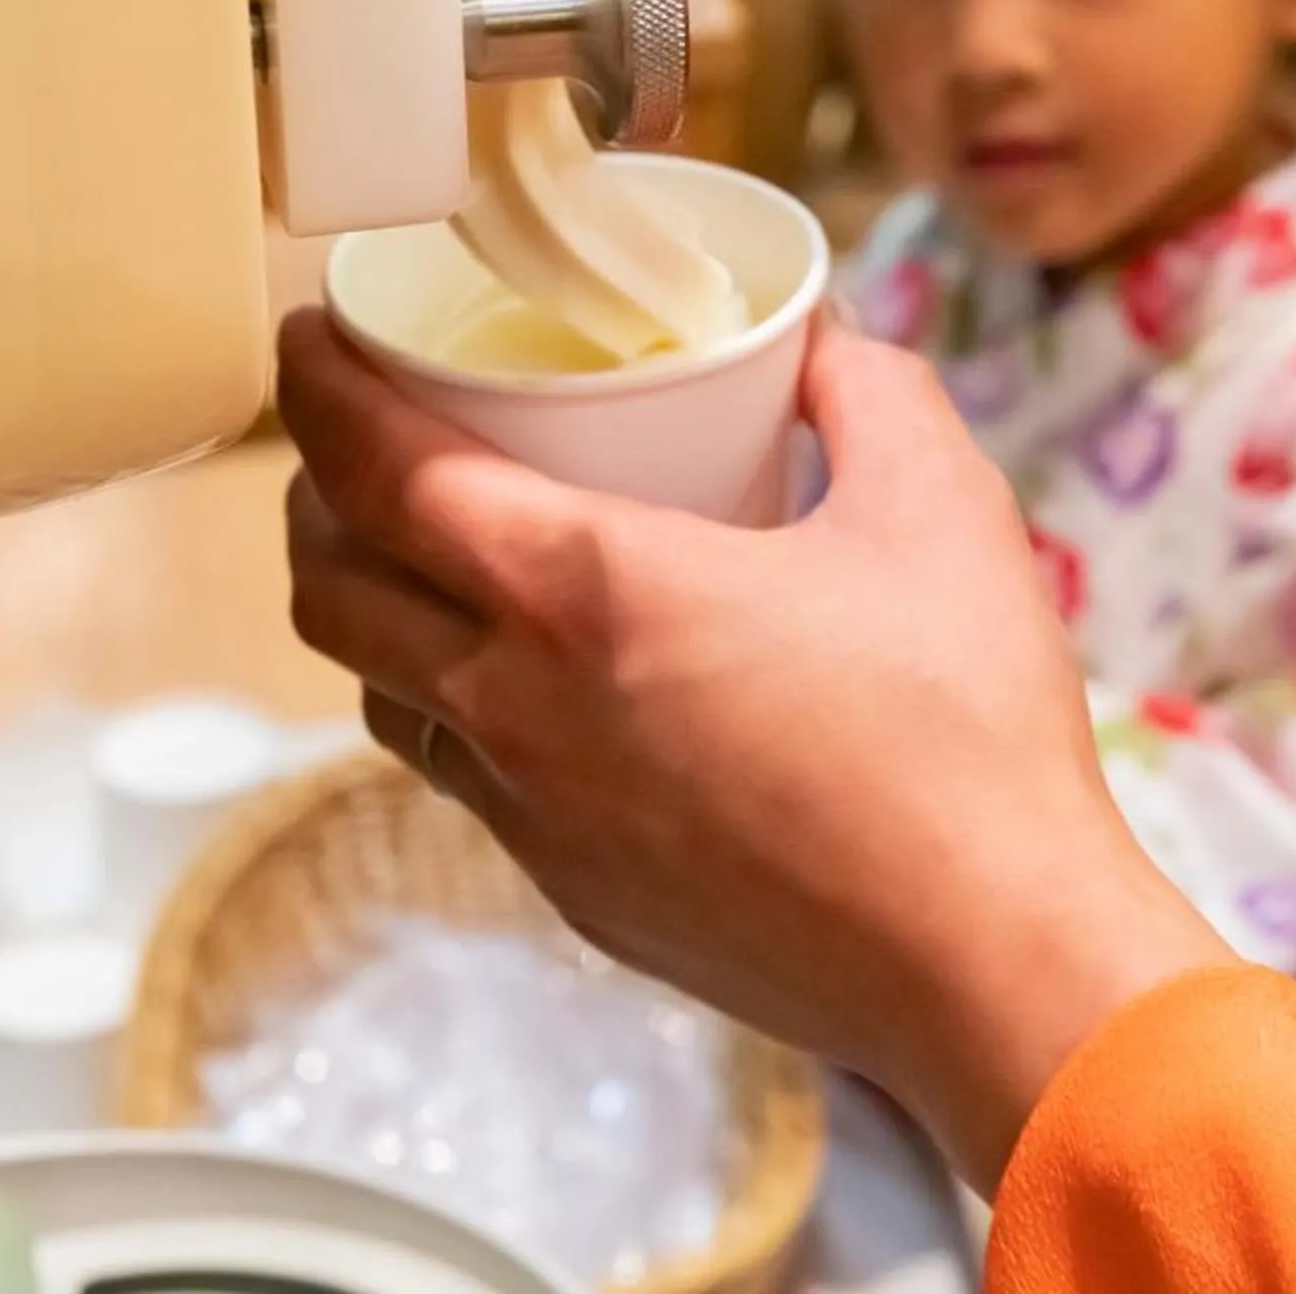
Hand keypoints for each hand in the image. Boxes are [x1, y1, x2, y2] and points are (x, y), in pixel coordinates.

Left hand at [275, 310, 1231, 1190]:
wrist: (989, 958)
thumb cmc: (964, 736)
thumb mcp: (938, 507)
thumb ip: (866, 387)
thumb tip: (819, 338)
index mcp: (581, 588)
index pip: (373, 468)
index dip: (314, 387)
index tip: (306, 338)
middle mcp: (520, 706)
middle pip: (327, 588)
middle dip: (313, 496)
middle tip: (362, 439)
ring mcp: (536, 814)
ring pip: (378, 692)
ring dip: (373, 610)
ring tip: (433, 557)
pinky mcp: (574, 891)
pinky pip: (463, 779)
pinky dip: (455, 706)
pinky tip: (540, 682)